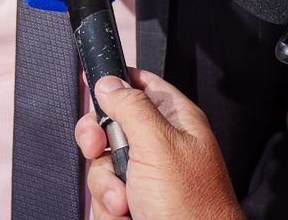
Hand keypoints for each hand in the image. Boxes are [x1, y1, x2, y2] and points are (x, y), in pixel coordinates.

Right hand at [74, 69, 242, 219]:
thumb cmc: (194, 209)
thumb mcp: (159, 146)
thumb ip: (132, 108)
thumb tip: (109, 83)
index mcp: (175, 121)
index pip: (141, 85)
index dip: (115, 82)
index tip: (92, 85)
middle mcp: (160, 146)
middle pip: (111, 126)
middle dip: (99, 143)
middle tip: (98, 149)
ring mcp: (146, 177)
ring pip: (102, 165)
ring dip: (107, 186)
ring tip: (127, 199)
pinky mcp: (134, 203)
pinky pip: (104, 196)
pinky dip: (109, 208)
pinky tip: (128, 215)